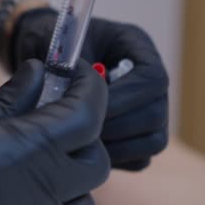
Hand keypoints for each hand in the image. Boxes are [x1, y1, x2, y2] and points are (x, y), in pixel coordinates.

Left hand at [8, 8, 168, 170]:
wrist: (48, 61)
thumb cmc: (53, 47)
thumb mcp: (54, 44)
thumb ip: (65, 63)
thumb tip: (69, 88)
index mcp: (137, 47)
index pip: (152, 79)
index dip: (124, 98)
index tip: (87, 106)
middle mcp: (152, 81)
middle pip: (156, 114)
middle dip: (115, 127)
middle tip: (78, 130)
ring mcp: (152, 110)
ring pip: (153, 141)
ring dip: (116, 147)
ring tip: (81, 141)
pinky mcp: (142, 138)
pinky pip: (140, 160)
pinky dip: (116, 160)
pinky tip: (87, 150)